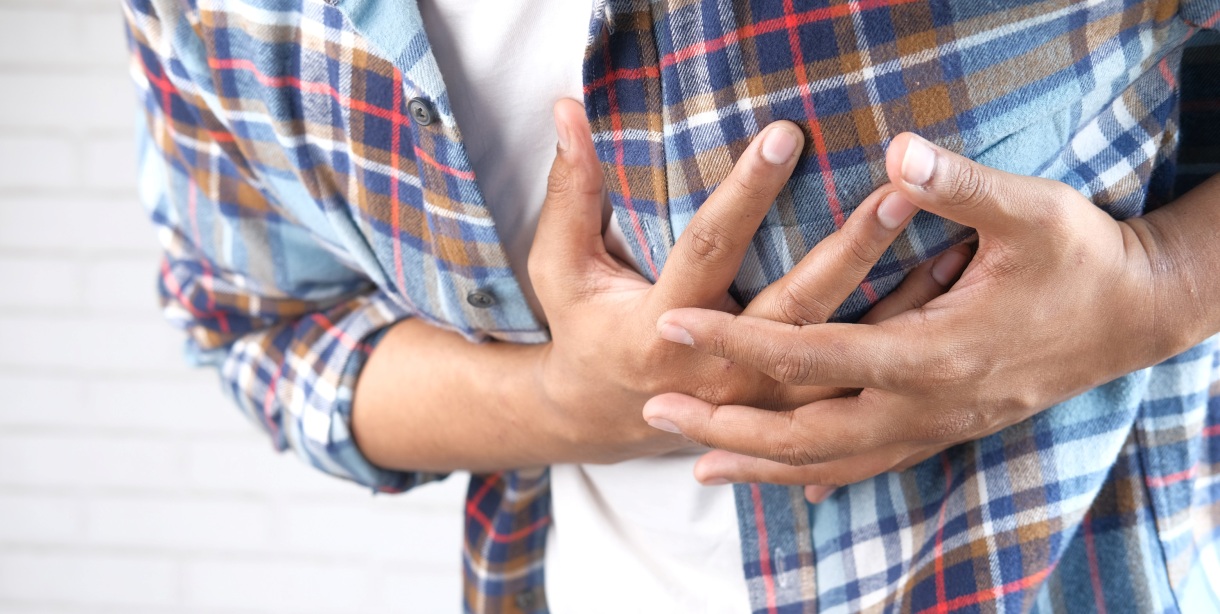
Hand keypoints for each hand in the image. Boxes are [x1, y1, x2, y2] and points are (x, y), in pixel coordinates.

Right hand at [530, 104, 965, 463]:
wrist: (603, 416)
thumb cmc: (584, 329)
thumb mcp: (561, 267)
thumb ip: (569, 192)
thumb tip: (566, 111)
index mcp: (662, 330)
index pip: (711, 249)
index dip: (746, 193)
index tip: (784, 135)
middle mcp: (721, 372)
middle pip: (797, 305)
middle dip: (850, 248)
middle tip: (900, 192)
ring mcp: (763, 399)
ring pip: (842, 351)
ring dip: (898, 298)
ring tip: (951, 242)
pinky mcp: (792, 409)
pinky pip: (857, 376)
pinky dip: (902, 334)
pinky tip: (943, 286)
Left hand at [643, 132, 1183, 499]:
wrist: (1137, 317)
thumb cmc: (1084, 258)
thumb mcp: (1032, 213)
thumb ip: (960, 186)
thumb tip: (899, 154)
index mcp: (934, 353)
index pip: (813, 355)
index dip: (740, 343)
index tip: (675, 325)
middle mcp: (927, 405)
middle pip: (807, 435)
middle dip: (727, 429)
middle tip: (657, 415)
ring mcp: (936, 427)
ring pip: (832, 464)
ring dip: (761, 465)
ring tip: (698, 466)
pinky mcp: (944, 430)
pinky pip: (868, 466)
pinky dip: (817, 475)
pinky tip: (784, 483)